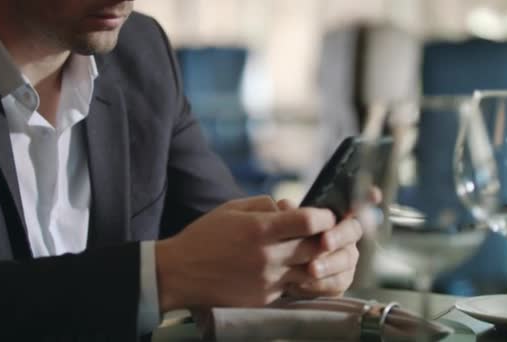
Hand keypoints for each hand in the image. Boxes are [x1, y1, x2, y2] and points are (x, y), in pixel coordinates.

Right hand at [155, 196, 336, 310]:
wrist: (180, 273)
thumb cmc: (205, 236)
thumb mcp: (233, 208)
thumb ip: (266, 204)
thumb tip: (291, 208)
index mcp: (260, 230)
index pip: (309, 222)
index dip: (324, 216)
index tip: (325, 214)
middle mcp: (268, 257)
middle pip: (317, 247)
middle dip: (326, 237)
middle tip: (325, 231)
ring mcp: (268, 281)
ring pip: (311, 271)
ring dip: (315, 260)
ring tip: (309, 250)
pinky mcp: (265, 298)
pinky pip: (293, 286)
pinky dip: (297, 275)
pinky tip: (289, 266)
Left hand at [278, 199, 362, 297]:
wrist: (276, 273)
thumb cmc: (284, 241)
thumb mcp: (282, 224)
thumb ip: (287, 215)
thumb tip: (285, 205)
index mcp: (334, 216)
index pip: (355, 202)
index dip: (367, 197)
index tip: (373, 194)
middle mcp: (345, 235)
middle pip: (353, 231)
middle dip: (339, 236)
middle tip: (325, 241)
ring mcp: (345, 259)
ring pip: (346, 260)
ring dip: (329, 264)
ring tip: (311, 268)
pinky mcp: (338, 281)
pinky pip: (337, 284)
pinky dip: (321, 285)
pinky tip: (304, 283)